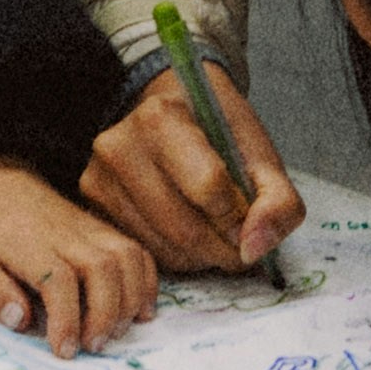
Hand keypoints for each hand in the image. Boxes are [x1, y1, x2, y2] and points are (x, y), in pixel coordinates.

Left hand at [0, 158, 157, 355]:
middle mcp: (67, 234)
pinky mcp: (105, 231)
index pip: (58, 280)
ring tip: (116, 333)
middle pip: (102, 268)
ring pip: (127, 259)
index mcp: (30, 243)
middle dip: (105, 314)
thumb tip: (19, 321)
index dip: (67, 319)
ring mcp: (91, 230)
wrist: (2, 181)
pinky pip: (139, 252)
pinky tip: (141, 311)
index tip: (64, 350)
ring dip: (130, 300)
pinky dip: (148, 282)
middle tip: (93, 346)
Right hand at [82, 60, 301, 274]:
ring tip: (216, 235)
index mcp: (161, 117)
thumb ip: (277, 200)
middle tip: (241, 243)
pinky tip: (189, 236)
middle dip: (224, 247)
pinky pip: (145, 252)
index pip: (209, 186)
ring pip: (164, 248)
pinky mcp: (92, 206)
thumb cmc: (219, 132)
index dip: (239, 214)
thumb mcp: (261, 155)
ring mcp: (98, 178)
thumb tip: (254, 248)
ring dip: (202, 257)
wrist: (177, 112)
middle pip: (185, 227)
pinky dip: (177, 257)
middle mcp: (119, 145)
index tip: (250, 215)